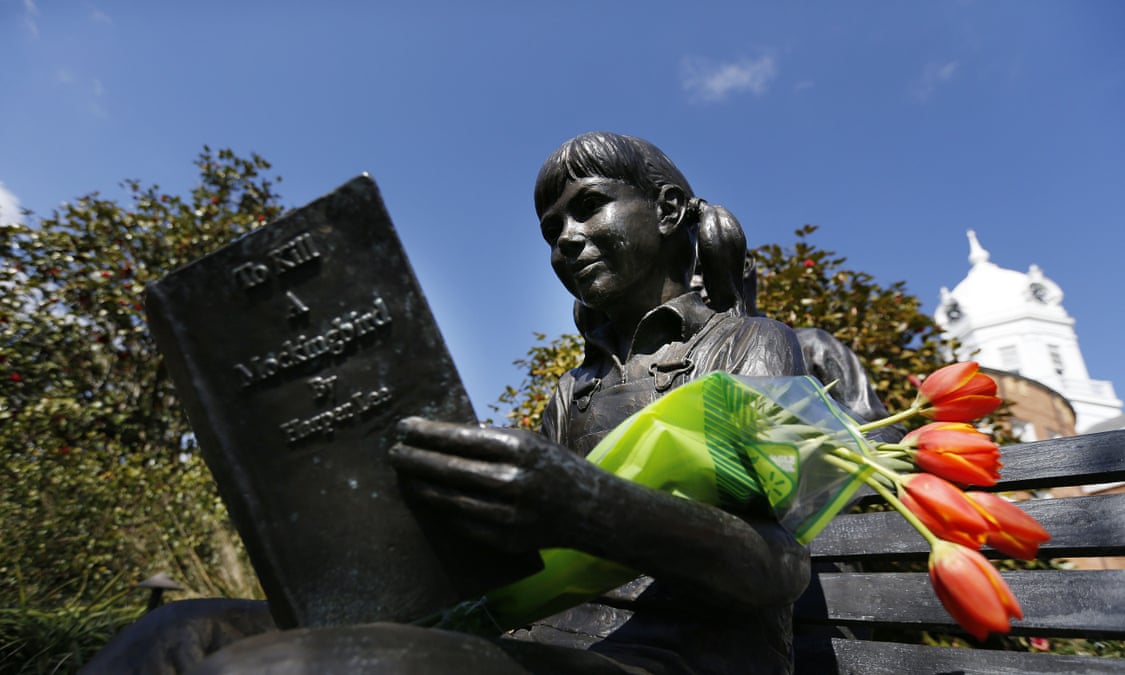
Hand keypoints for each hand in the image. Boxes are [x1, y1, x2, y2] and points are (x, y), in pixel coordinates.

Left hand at [389, 417, 597, 552]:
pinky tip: (430, 499)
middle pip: (449, 469)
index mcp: (519, 448)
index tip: (403, 427)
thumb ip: (487, 438)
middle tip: (393, 452)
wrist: (588, 509)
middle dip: (415, 459)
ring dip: (423, 487)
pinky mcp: (506, 539)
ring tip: (405, 476)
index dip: (426, 433)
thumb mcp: (526, 440)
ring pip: (451, 500)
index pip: (459, 438)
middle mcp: (513, 480)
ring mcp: (509, 514)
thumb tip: (438, 435)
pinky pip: (464, 523)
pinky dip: (444, 510)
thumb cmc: (551, 466)